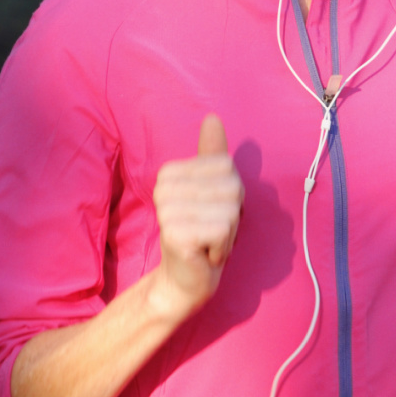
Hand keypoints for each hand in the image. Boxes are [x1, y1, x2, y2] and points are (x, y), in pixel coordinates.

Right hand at [150, 114, 243, 325]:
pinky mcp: (176, 234)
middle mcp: (164, 187)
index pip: (227, 167)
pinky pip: (223, 230)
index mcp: (171, 172)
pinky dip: (222, 247)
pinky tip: (205, 254)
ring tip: (207, 242)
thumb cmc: (202, 232)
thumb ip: (211, 155)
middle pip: (231, 188)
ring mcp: (167, 210)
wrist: (184, 278)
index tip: (212, 212)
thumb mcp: (212, 190)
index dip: (231, 194)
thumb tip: (212, 118)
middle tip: (210, 231)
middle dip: (231, 215)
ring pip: (230, 211)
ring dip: (227, 234)